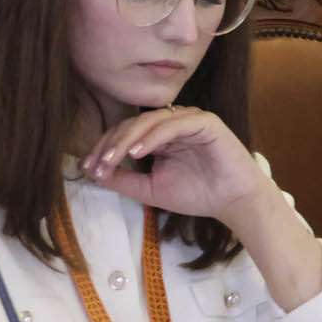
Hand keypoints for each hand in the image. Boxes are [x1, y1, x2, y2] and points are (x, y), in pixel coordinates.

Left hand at [81, 107, 273, 230]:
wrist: (233, 202)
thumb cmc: (197, 194)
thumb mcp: (150, 189)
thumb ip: (123, 180)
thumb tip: (91, 172)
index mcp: (161, 135)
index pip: (126, 133)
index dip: (105, 148)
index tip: (88, 168)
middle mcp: (173, 123)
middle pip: (133, 124)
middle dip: (111, 144)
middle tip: (97, 164)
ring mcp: (189, 119)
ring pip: (149, 121)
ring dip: (127, 139)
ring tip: (112, 159)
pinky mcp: (205, 121)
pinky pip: (173, 124)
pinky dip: (152, 137)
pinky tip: (137, 153)